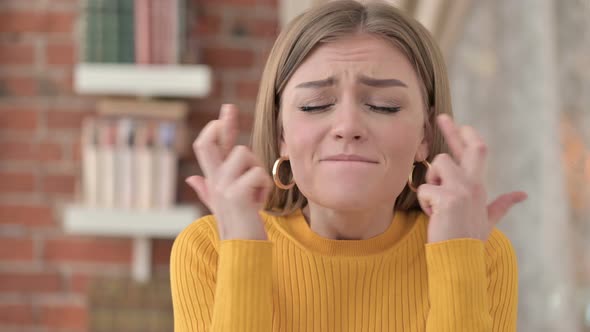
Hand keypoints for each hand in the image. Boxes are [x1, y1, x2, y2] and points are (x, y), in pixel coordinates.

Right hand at [185, 104, 271, 239]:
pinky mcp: (235, 195)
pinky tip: (260, 201)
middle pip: (208, 142)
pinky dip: (265, 186)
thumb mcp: (222, 204)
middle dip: (222, 123)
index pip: (209, 147)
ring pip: (244, 154)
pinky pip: (257, 173)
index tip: (226, 111)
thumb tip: (192, 179)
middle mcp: (214, 181)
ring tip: (257, 192)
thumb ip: (207, 190)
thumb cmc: (239, 226)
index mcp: (213, 180)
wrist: (244, 250)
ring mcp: (223, 187)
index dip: (217, 127)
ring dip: (258, 170)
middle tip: (230, 108)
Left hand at [417, 114, 527, 242]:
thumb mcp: (488, 220)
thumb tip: (522, 194)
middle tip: (440, 116)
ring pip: (438, 164)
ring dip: (430, 182)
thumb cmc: (469, 238)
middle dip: (452, 130)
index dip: (468, 137)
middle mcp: (473, 184)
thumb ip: (502, 205)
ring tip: (435, 203)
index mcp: (479, 186)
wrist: (460, 258)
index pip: (477, 154)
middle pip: (468, 148)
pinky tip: (432, 215)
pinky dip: (423, 203)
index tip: (461, 123)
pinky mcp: (447, 198)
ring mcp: (461, 189)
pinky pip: (424, 188)